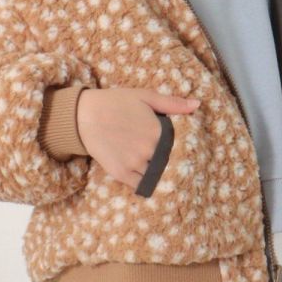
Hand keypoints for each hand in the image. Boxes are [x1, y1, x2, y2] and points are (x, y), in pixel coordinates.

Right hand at [76, 87, 200, 190]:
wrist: (84, 115)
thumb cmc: (116, 102)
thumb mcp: (145, 97)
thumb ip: (172, 103)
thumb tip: (197, 105)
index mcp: (157, 132)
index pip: (179, 147)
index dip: (181, 148)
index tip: (184, 150)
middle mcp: (148, 151)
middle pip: (168, 163)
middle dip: (171, 162)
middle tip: (174, 163)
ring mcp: (134, 164)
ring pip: (156, 175)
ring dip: (159, 173)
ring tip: (159, 169)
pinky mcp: (121, 173)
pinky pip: (140, 184)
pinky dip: (145, 182)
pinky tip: (147, 176)